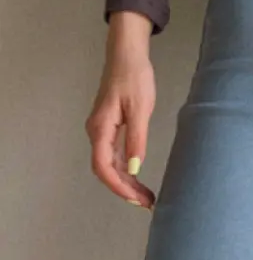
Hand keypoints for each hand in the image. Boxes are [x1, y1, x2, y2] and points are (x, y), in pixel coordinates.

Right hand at [85, 12, 155, 210]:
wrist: (127, 55)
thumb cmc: (134, 78)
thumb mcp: (140, 109)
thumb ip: (136, 139)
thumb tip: (133, 168)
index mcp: (101, 128)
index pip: (103, 167)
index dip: (118, 186)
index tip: (135, 199)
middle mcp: (97, 132)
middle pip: (106, 170)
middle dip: (125, 189)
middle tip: (147, 203)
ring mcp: (103, 131)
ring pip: (110, 164)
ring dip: (126, 181)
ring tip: (146, 196)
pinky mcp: (111, 127)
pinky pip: (114, 155)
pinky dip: (126, 169)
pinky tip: (138, 178)